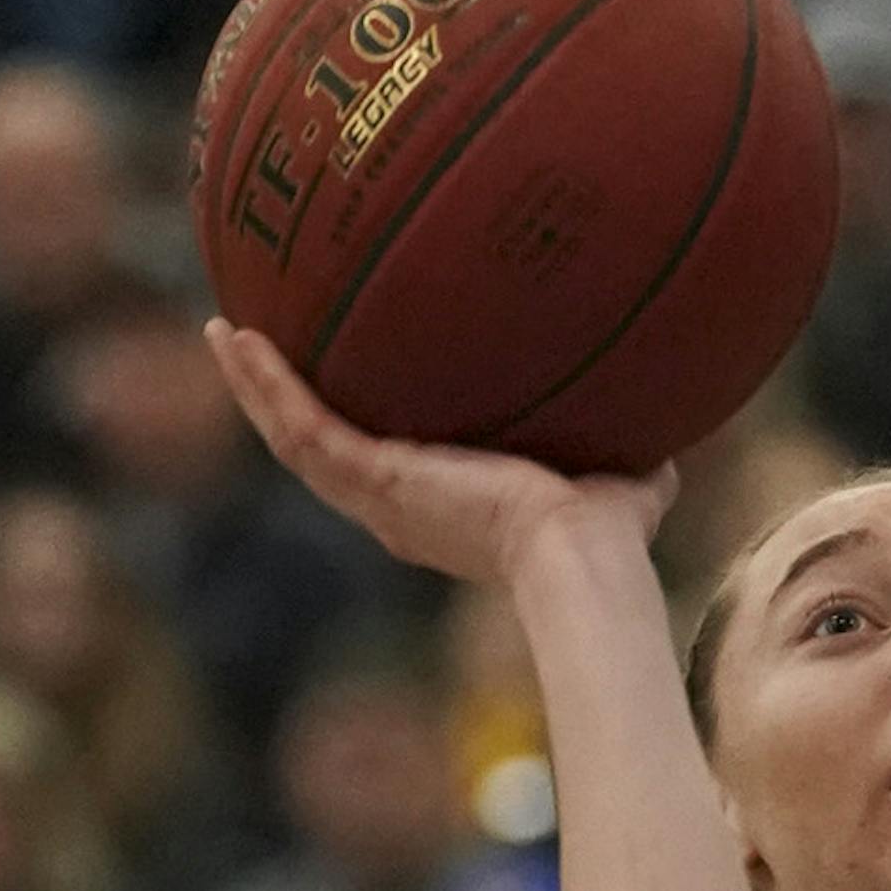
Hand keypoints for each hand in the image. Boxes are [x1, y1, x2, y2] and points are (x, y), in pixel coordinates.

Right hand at [205, 323, 677, 586]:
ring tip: (221, 333)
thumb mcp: (621, 471)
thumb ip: (629, 443)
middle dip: (286, 402)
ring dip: (254, 387)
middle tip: (255, 351)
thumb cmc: (610, 531)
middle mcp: (400, 510)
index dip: (357, 427)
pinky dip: (265, 385)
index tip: (343, 385)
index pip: (385, 465)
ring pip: (294, 440)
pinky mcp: (372, 481)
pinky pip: (301, 427)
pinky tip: (235, 335)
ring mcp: (379, 499)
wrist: (582, 556)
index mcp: (445, 510)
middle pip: (323, 450)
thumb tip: (669, 412)